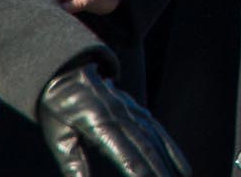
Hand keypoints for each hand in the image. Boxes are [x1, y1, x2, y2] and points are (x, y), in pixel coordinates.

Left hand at [38, 63, 187, 176]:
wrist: (67, 73)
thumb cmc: (58, 109)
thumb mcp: (58, 137)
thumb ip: (73, 165)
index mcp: (99, 123)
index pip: (125, 153)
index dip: (139, 171)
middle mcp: (122, 115)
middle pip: (147, 148)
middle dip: (160, 170)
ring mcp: (133, 110)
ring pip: (156, 139)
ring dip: (170, 162)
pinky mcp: (138, 110)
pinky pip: (159, 130)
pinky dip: (172, 149)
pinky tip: (182, 167)